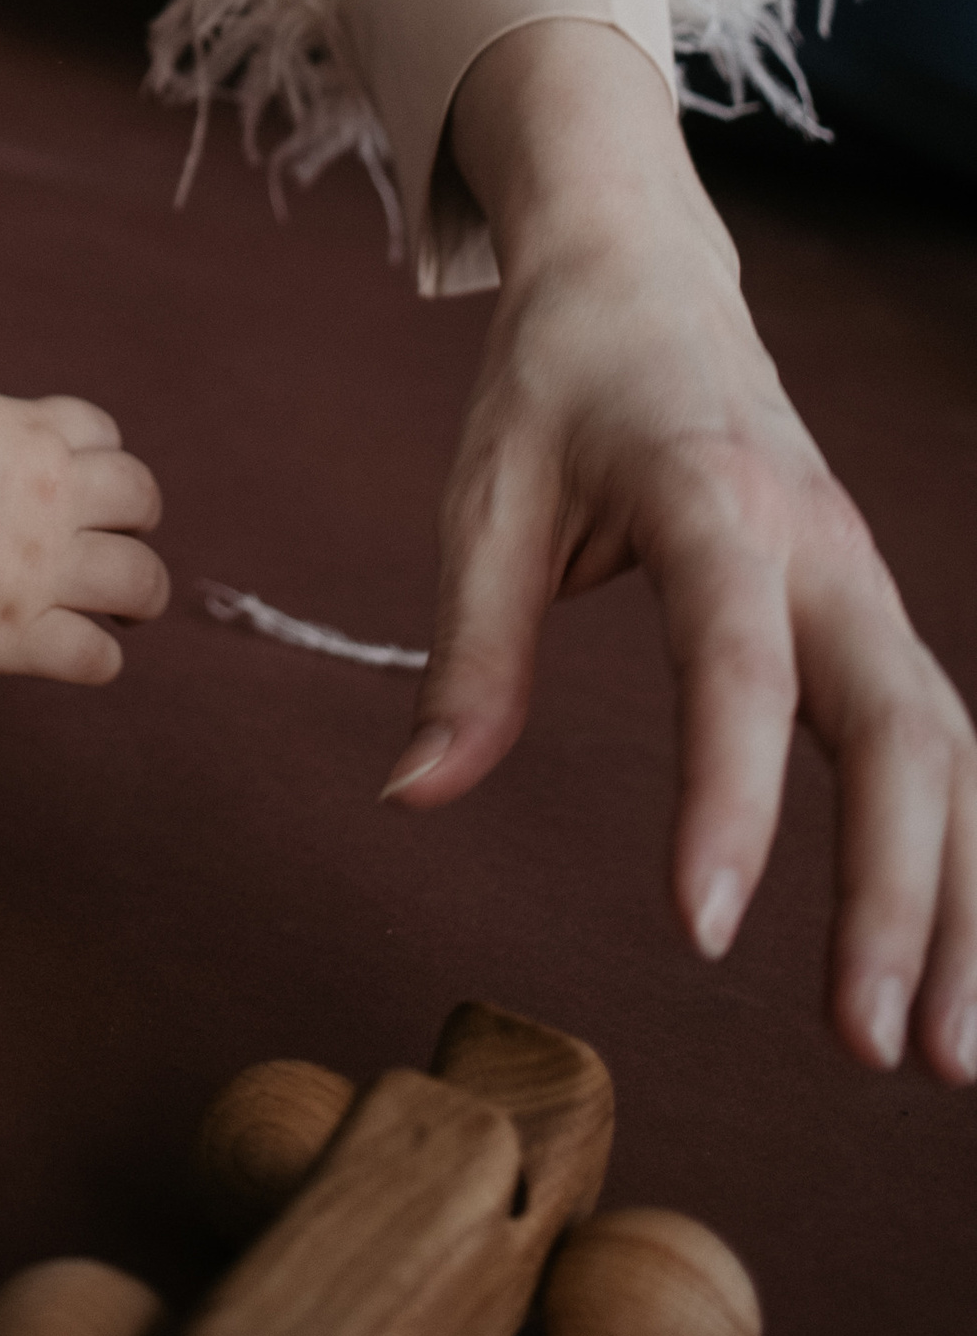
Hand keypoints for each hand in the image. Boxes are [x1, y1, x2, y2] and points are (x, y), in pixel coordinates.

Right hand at [0, 381, 167, 679]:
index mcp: (29, 433)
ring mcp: (37, 567)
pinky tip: (76, 648)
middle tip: (113, 545)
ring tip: (123, 607)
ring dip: (139, 590)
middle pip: (141, 498)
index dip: (93, 459)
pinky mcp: (10, 631)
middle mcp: (50, 496)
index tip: (73, 481)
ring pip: (141, 579)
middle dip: (135, 518)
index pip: (103, 433)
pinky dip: (99, 654)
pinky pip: (95, 656)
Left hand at [393, 20, 976, 1081]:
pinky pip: (942, 748)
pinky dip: (966, 866)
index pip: (736, 664)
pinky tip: (958, 977)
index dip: (727, 797)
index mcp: (711, 496)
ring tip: (944, 1066)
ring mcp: (866, 581)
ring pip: (953, 753)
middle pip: (901, 729)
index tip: (701, 934)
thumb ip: (468, 649)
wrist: (645, 269)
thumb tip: (414, 796)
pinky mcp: (875, 617)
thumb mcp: (487, 489)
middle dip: (901, 895)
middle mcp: (821, 544)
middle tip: (874, 1049)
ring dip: (964, 909)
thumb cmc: (558, 378)